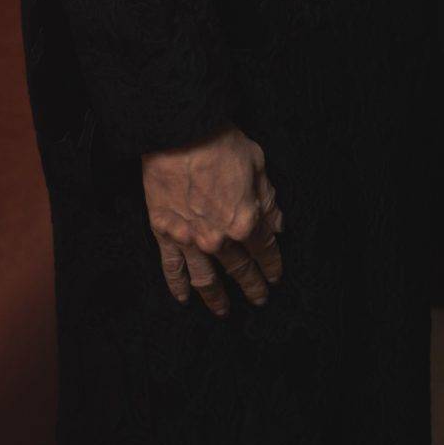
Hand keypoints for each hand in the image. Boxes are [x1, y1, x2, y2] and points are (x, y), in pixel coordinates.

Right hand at [142, 127, 283, 317]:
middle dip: (251, 285)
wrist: (178, 132)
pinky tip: (183, 300)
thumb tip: (278, 224)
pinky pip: (172, 268)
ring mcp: (190, 240)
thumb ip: (268, 200)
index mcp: (245, 220)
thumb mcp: (257, 164)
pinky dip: (177, 287)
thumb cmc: (220, 142)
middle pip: (239, 268)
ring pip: (206, 279)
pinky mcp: (165, 235)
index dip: (273, 264)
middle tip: (259, 299)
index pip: (264, 250)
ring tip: (225, 311)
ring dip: (217, 298)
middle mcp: (219, 238)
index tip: (276, 276)